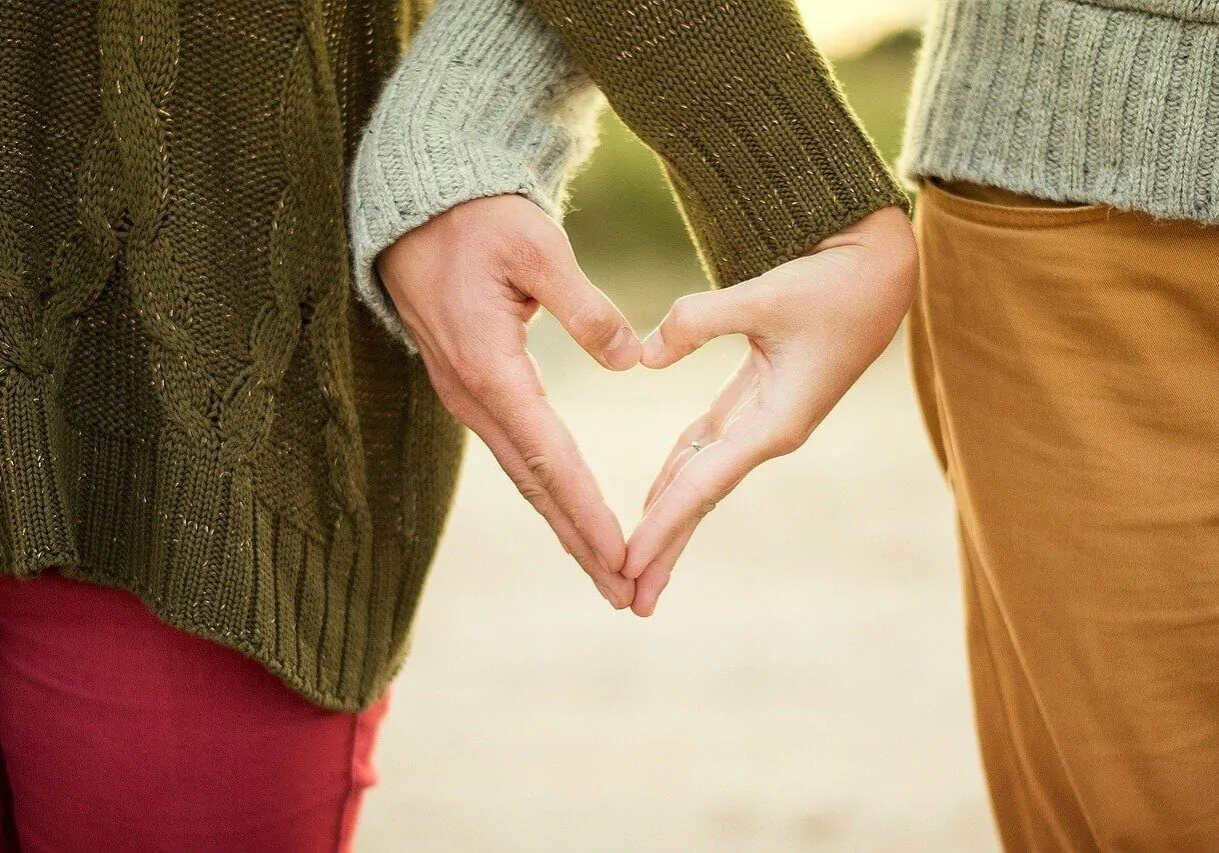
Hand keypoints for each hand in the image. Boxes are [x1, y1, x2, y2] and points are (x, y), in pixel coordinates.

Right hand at [375, 194, 642, 608]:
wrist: (415, 208)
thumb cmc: (477, 220)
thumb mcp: (536, 247)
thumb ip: (585, 306)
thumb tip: (630, 360)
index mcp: (490, 367)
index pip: (549, 456)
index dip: (587, 510)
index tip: (622, 555)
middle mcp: (473, 395)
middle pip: (535, 485)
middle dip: (580, 542)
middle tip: (624, 593)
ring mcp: (466, 396)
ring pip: (523, 476)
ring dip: (564, 525)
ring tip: (606, 570)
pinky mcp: (470, 388)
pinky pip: (514, 452)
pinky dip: (546, 491)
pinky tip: (569, 513)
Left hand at [623, 205, 917, 615]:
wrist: (880, 271)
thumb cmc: (833, 284)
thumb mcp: (766, 295)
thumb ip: (698, 322)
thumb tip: (643, 358)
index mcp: (776, 423)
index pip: (703, 484)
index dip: (662, 525)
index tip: (627, 564)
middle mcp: (769, 433)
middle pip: (701, 499)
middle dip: (666, 549)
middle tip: (629, 600)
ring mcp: (764, 421)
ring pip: (702, 478)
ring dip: (669, 520)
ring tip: (636, 564)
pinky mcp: (758, 400)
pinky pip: (708, 448)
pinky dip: (679, 473)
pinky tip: (655, 498)